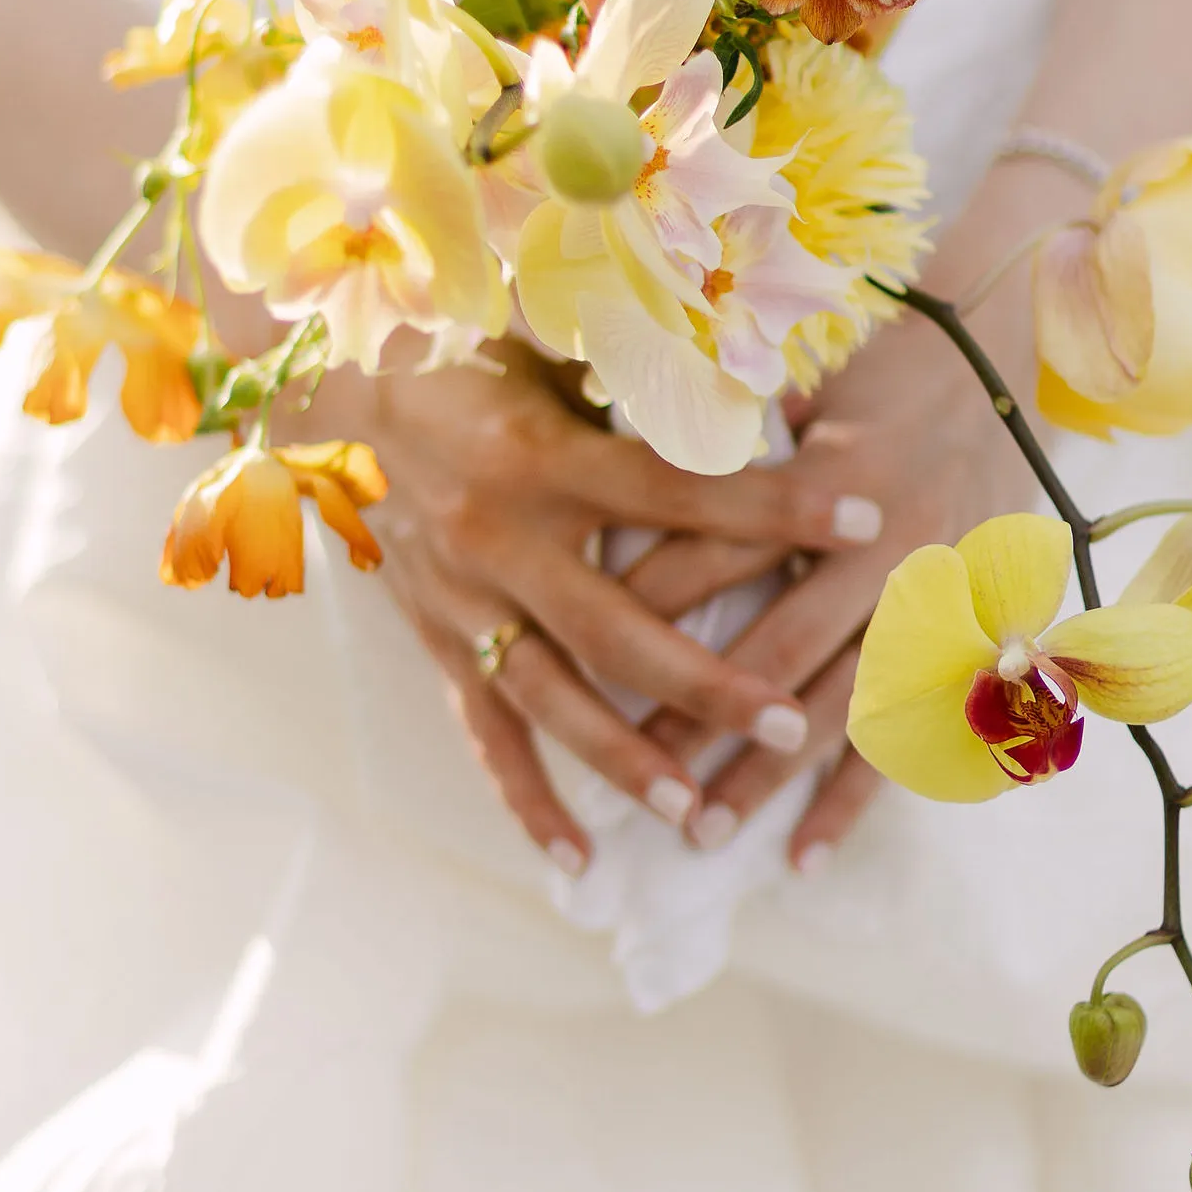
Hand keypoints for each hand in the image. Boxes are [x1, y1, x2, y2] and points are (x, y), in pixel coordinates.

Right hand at [328, 342, 887, 871]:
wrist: (330, 385)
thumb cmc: (465, 347)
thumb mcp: (547, 334)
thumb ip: (636, 355)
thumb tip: (745, 353)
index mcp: (540, 457)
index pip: (677, 490)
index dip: (772, 506)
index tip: (861, 519)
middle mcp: (498, 540)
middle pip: (615, 630)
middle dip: (706, 684)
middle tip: (785, 728)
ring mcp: (461, 600)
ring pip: (549, 699)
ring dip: (624, 762)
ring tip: (696, 815)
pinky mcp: (435, 636)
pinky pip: (483, 731)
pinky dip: (526, 797)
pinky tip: (576, 856)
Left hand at [628, 296, 1029, 866]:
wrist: (1007, 372)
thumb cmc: (884, 364)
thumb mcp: (805, 373)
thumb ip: (727, 419)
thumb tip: (624, 437)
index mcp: (843, 480)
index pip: (729, 546)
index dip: (653, 592)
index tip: (581, 636)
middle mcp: (893, 553)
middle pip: (781, 647)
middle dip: (700, 713)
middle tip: (630, 771)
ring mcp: (937, 609)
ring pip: (840, 710)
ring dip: (768, 776)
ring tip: (699, 832)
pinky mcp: (967, 647)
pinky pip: (908, 740)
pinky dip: (854, 801)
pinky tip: (799, 855)